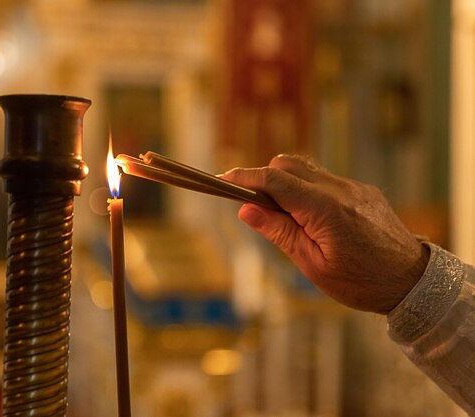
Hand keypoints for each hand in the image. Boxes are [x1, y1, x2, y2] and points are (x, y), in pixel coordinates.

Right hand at [222, 154, 429, 313]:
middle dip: (264, 178)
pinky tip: (313, 220)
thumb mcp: (312, 264)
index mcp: (324, 209)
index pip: (274, 180)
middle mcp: (339, 189)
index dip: (244, 177)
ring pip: (306, 169)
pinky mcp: (362, 190)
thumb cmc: (361, 282)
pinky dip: (307, 191)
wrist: (412, 281)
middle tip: (256, 207)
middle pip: (287, 163)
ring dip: (286, 184)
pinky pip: (324, 180)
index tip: (223, 179)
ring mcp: (353, 187)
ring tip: (287, 218)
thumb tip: (246, 209)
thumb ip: (279, 231)